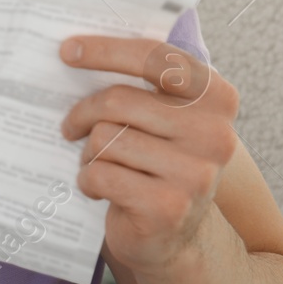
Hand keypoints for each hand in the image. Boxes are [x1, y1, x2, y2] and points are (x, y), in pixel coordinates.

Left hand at [59, 35, 239, 274]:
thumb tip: (76, 47)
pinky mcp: (168, 207)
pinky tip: (99, 188)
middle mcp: (214, 134)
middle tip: (71, 125)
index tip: (67, 50)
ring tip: (98, 163)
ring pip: (105, 139)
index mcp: (215, 97)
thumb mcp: (164, 117)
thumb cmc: (157, 162)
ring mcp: (195, 174)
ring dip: (89, 153)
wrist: (174, 236)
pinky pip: (100, 174)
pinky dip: (88, 180)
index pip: (155, 58)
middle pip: (118, 101)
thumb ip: (142, 82)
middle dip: (84, 112)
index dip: (106, 50)